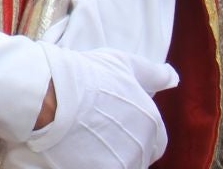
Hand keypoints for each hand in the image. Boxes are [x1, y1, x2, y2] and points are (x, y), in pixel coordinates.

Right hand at [3, 45, 174, 168]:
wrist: (49, 94)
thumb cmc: (84, 75)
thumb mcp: (121, 63)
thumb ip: (152, 73)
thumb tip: (173, 76)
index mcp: (152, 123)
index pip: (154, 139)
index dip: (133, 130)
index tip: (110, 121)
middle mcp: (143, 147)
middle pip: (137, 155)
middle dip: (119, 145)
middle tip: (92, 130)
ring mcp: (123, 163)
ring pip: (121, 164)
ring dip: (105, 155)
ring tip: (81, 141)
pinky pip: (101, 168)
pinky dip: (90, 162)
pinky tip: (74, 152)